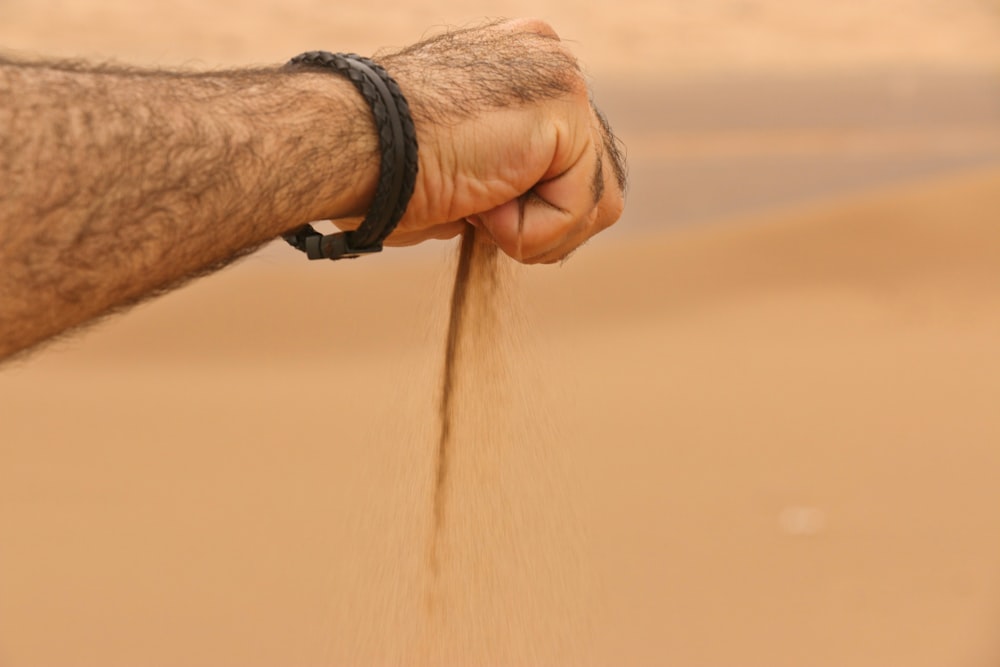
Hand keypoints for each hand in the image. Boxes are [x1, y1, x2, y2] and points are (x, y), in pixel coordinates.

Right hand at [355, 19, 626, 262]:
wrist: (350, 147)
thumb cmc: (384, 166)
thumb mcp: (461, 162)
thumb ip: (511, 170)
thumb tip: (538, 207)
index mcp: (524, 66)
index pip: (573, 161)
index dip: (533, 207)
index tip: (472, 198)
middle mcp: (551, 61)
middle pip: (596, 181)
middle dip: (544, 221)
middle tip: (476, 205)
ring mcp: (563, 78)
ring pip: (599, 202)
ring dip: (536, 229)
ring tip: (476, 200)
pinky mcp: (567, 107)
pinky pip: (584, 206)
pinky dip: (533, 230)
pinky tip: (483, 199)